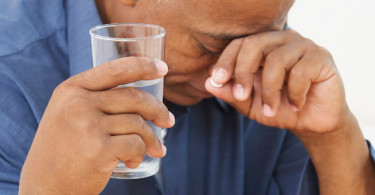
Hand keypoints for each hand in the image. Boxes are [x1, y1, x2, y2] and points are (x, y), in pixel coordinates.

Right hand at [19, 57, 173, 193]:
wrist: (44, 187)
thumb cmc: (63, 150)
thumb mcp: (68, 113)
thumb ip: (95, 98)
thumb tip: (141, 95)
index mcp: (71, 89)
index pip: (115, 69)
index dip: (143, 66)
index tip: (163, 68)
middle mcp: (78, 103)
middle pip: (134, 97)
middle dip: (158, 110)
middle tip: (168, 122)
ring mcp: (88, 126)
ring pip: (138, 123)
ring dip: (151, 139)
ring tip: (153, 150)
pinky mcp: (99, 150)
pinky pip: (136, 144)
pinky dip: (140, 154)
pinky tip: (132, 161)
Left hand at [205, 29, 348, 133]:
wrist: (312, 123)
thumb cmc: (279, 109)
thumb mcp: (250, 105)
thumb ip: (231, 93)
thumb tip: (208, 82)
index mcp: (264, 47)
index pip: (240, 44)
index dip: (226, 60)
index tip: (217, 79)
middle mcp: (282, 41)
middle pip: (254, 44)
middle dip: (243, 72)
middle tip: (241, 96)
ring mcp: (303, 46)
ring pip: (276, 60)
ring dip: (270, 91)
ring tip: (271, 110)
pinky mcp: (321, 57)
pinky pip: (301, 71)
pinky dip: (294, 93)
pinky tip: (295, 105)